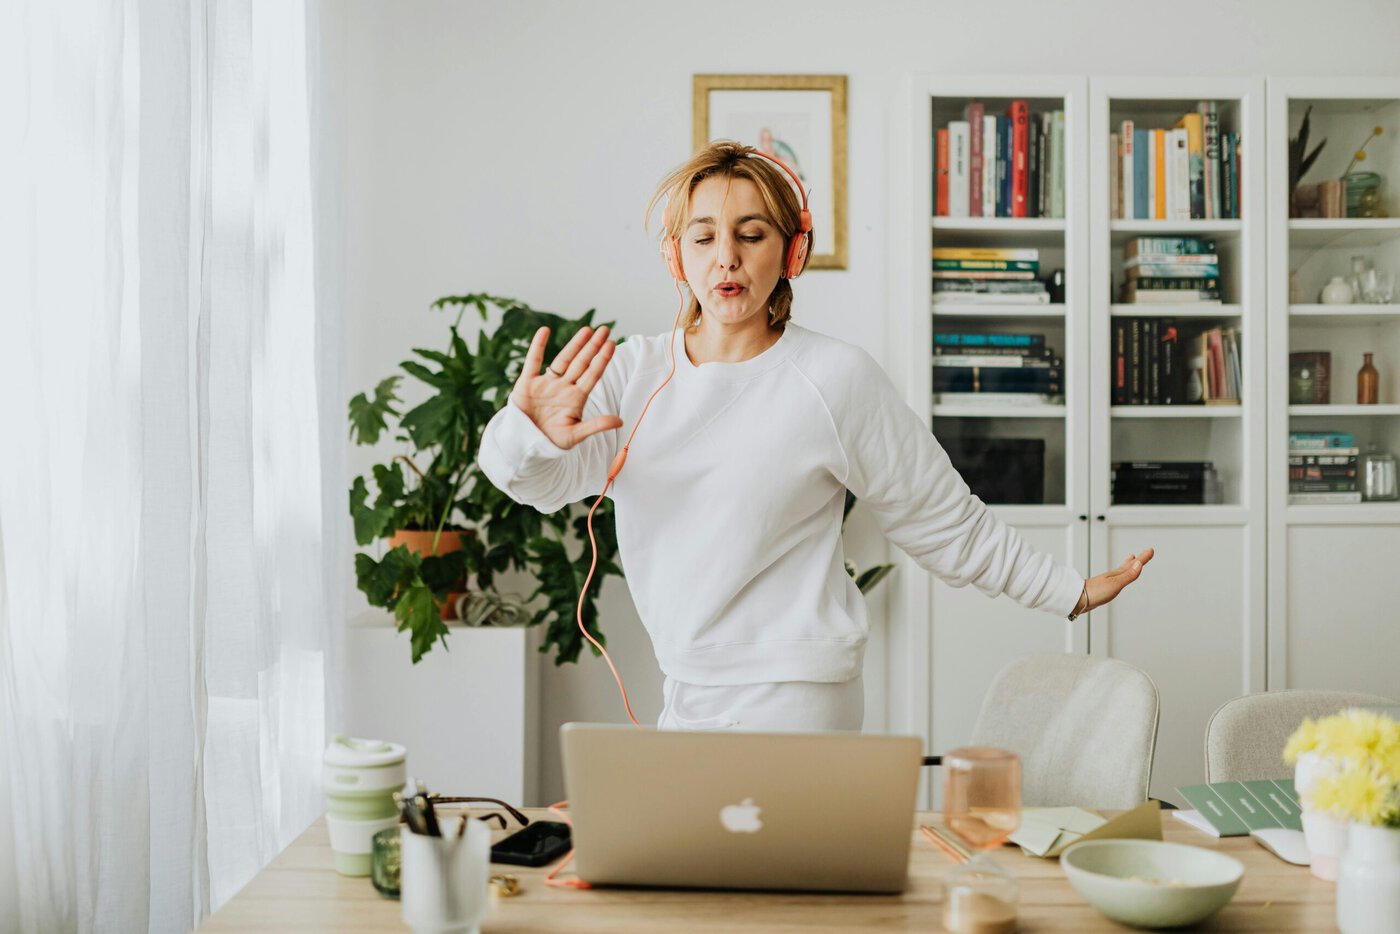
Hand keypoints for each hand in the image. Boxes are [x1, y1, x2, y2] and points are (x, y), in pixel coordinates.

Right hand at [509, 325, 622, 449]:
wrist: (525, 445)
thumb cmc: (551, 441)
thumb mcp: (575, 435)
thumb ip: (596, 425)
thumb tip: (620, 422)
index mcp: (576, 398)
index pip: (592, 375)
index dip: (602, 359)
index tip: (612, 344)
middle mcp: (564, 388)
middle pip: (581, 363)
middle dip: (593, 347)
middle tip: (605, 330)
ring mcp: (546, 384)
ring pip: (563, 360)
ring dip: (574, 345)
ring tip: (587, 330)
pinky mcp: (527, 383)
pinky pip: (533, 361)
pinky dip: (538, 346)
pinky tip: (544, 331)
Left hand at [1084, 547, 1154, 611]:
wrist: (1078, 599)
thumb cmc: (1095, 592)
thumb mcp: (1115, 584)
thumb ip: (1128, 575)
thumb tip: (1139, 563)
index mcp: (1117, 574)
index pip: (1134, 564)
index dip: (1143, 558)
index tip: (1151, 550)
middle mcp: (1113, 576)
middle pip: (1128, 566)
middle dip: (1138, 560)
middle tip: (1145, 554)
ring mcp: (1108, 581)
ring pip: (1122, 571)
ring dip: (1129, 565)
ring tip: (1132, 560)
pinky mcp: (1104, 588)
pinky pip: (1117, 579)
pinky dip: (1121, 575)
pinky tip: (1118, 578)